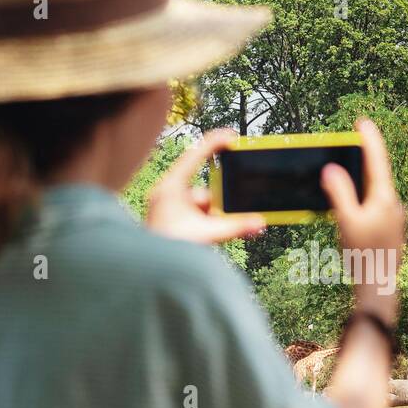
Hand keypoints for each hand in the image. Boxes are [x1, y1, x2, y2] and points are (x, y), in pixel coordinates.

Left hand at [145, 129, 265, 244]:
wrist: (148, 270)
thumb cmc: (168, 249)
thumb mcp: (206, 235)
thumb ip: (235, 227)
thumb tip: (259, 222)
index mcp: (171, 187)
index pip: (195, 155)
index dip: (215, 143)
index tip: (232, 137)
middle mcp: (167, 192)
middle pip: (204, 189)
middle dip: (217, 207)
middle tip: (221, 221)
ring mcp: (167, 205)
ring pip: (201, 205)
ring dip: (210, 220)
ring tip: (208, 236)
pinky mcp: (169, 217)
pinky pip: (194, 214)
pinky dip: (204, 224)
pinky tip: (203, 237)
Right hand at [319, 118, 406, 320]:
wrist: (379, 289)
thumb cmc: (363, 257)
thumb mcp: (347, 222)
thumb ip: (340, 193)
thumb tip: (333, 170)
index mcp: (385, 199)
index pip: (377, 161)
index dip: (369, 139)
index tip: (363, 121)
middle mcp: (394, 206)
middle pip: (378, 175)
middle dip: (364, 159)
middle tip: (352, 142)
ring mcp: (395, 219)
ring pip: (377, 192)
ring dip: (363, 181)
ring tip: (347, 173)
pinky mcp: (391, 231)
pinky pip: (377, 206)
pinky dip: (364, 199)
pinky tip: (353, 206)